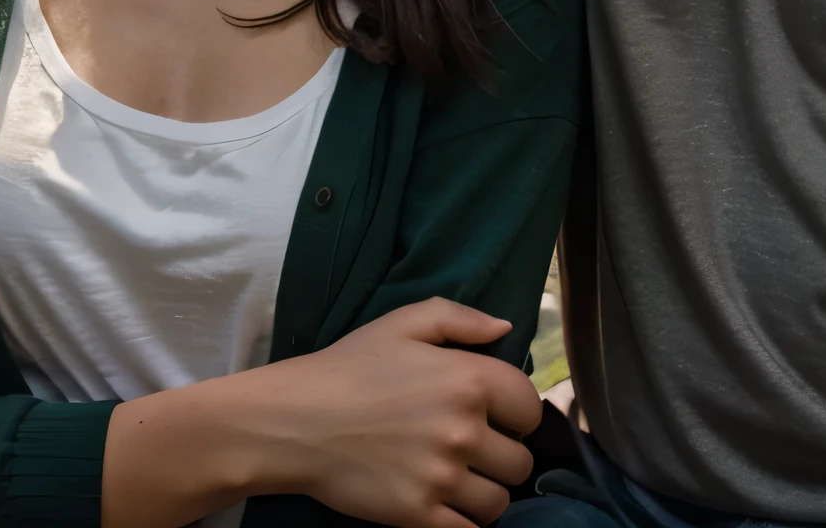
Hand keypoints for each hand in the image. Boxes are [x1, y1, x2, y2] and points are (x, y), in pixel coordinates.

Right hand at [104, 298, 540, 527]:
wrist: (294, 420)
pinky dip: (462, 521)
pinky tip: (443, 502)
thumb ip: (461, 319)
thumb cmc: (350, 366)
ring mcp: (442, 476)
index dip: (517, 414)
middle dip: (503, 456)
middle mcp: (463, 430)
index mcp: (469, 379)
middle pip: (520, 461)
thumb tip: (506, 328)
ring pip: (499, 501)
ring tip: (459, 479)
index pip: (530, 409)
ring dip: (485, 492)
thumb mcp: (403, 323)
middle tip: (472, 450)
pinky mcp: (419, 514)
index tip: (496, 416)